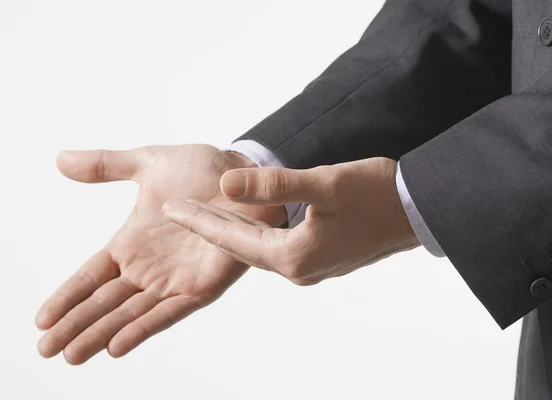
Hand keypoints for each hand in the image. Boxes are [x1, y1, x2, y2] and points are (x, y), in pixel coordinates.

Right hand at [35, 145, 285, 363]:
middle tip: (44, 350)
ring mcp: (174, 279)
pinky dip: (143, 327)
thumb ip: (106, 166)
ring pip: (130, 313)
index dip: (66, 297)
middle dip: (75, 325)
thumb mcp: (147, 164)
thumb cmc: (202, 169)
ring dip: (101, 334)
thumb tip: (61, 160)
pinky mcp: (202, 286)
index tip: (39, 319)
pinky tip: (116, 344)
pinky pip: (169, 311)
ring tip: (72, 355)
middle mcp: (149, 267)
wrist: (246, 173)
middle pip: (104, 302)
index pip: (90, 276)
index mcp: (132, 243)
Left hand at [163, 157, 419, 285]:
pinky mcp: (322, 259)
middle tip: (177, 212)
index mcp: (292, 255)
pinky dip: (255, 235)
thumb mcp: (323, 183)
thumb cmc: (376, 194)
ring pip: (257, 250)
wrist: (418, 211)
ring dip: (232, 232)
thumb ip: (274, 185)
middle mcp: (297, 269)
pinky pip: (276, 250)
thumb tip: (227, 184)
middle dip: (208, 228)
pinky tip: (248, 223)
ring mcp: (310, 268)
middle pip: (240, 248)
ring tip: (205, 214)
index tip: (170, 209)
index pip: (232, 239)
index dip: (199, 221)